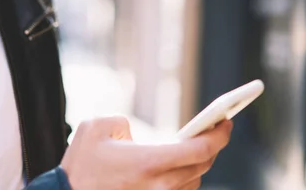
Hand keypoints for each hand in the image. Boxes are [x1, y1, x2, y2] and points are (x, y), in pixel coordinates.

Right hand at [60, 117, 232, 189]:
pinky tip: (179, 167)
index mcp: (149, 161)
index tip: (226, 123)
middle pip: (202, 166)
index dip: (219, 135)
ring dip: (199, 164)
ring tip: (197, 147)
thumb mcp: (95, 127)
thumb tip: (134, 134)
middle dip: (213, 146)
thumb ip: (121, 122)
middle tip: (216, 130)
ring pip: (193, 182)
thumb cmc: (79, 164)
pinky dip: (185, 178)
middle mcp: (159, 184)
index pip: (200, 149)